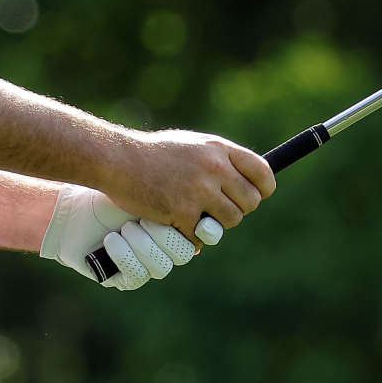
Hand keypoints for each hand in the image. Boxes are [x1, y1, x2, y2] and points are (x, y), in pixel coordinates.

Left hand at [40, 186, 201, 291]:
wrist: (75, 207)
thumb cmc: (113, 188)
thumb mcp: (152, 182)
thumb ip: (183, 185)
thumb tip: (215, 180)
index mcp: (179, 225)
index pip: (203, 235)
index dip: (200, 230)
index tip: (194, 218)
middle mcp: (167, 249)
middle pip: (183, 253)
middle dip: (164, 235)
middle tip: (145, 218)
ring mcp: (148, 266)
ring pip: (161, 267)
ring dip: (143, 245)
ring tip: (126, 227)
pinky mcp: (126, 278)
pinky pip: (136, 276)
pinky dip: (124, 255)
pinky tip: (112, 240)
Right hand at [101, 128, 273, 237]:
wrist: (119, 160)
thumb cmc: (154, 153)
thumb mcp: (193, 145)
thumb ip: (219, 160)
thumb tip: (247, 181)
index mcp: (219, 149)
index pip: (263, 173)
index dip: (263, 189)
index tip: (255, 196)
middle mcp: (214, 168)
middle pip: (250, 202)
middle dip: (236, 209)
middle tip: (216, 209)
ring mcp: (199, 191)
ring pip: (229, 222)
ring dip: (214, 225)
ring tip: (196, 216)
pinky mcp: (182, 213)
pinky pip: (200, 237)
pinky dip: (189, 236)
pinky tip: (175, 224)